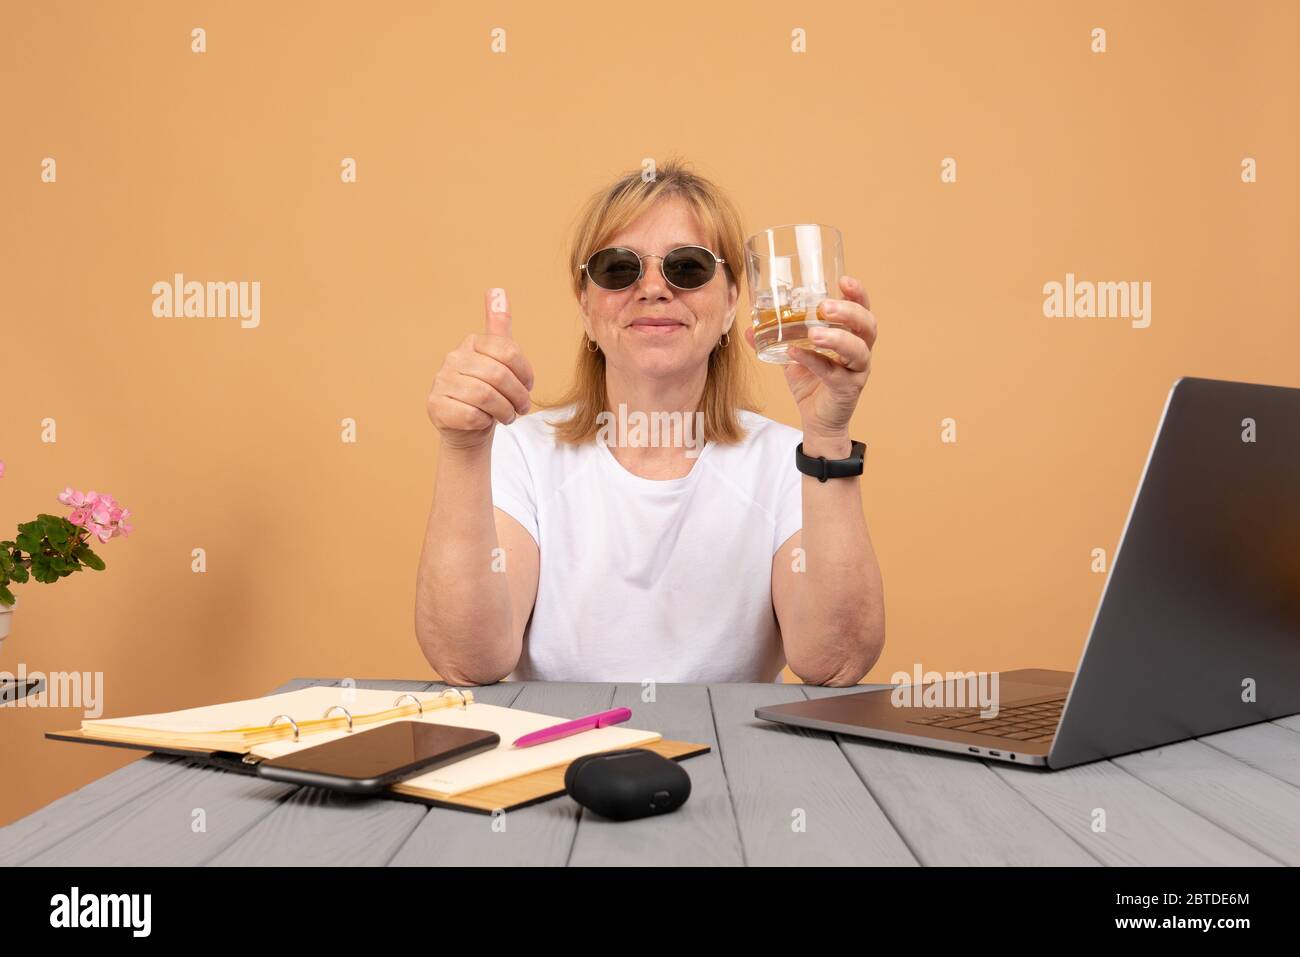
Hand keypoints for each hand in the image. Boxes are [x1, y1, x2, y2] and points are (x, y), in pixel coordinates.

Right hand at [427, 288, 535, 449]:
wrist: (467, 426)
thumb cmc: (489, 391)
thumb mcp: (499, 358)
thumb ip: (499, 326)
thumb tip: (497, 289)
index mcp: (471, 343)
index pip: (509, 351)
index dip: (525, 373)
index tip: (527, 386)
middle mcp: (452, 359)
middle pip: (499, 376)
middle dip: (518, 396)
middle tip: (522, 408)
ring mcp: (441, 382)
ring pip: (485, 396)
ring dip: (504, 411)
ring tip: (507, 416)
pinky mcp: (435, 406)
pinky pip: (470, 415)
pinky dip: (484, 422)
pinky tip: (485, 421)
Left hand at [745, 275, 876, 442]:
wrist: (817, 420)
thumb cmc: (811, 382)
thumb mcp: (792, 356)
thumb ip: (776, 340)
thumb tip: (749, 327)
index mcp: (851, 335)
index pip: (862, 309)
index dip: (858, 294)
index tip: (844, 280)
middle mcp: (860, 351)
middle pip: (867, 325)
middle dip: (849, 312)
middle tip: (826, 306)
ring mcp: (857, 371)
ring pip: (858, 350)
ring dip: (837, 338)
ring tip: (814, 333)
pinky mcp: (847, 390)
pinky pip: (833, 374)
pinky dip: (813, 361)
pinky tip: (795, 353)